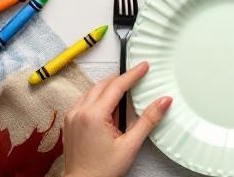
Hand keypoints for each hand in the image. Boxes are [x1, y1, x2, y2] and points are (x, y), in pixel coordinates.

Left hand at [63, 61, 171, 176]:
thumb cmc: (102, 170)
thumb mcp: (130, 145)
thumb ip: (148, 120)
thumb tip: (163, 101)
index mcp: (94, 116)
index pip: (116, 86)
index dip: (132, 74)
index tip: (143, 66)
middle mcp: (79, 112)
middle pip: (103, 84)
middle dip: (121, 79)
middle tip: (137, 77)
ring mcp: (72, 117)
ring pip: (92, 91)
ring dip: (109, 87)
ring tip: (124, 94)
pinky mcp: (69, 122)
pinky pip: (84, 100)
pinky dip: (98, 97)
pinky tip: (108, 107)